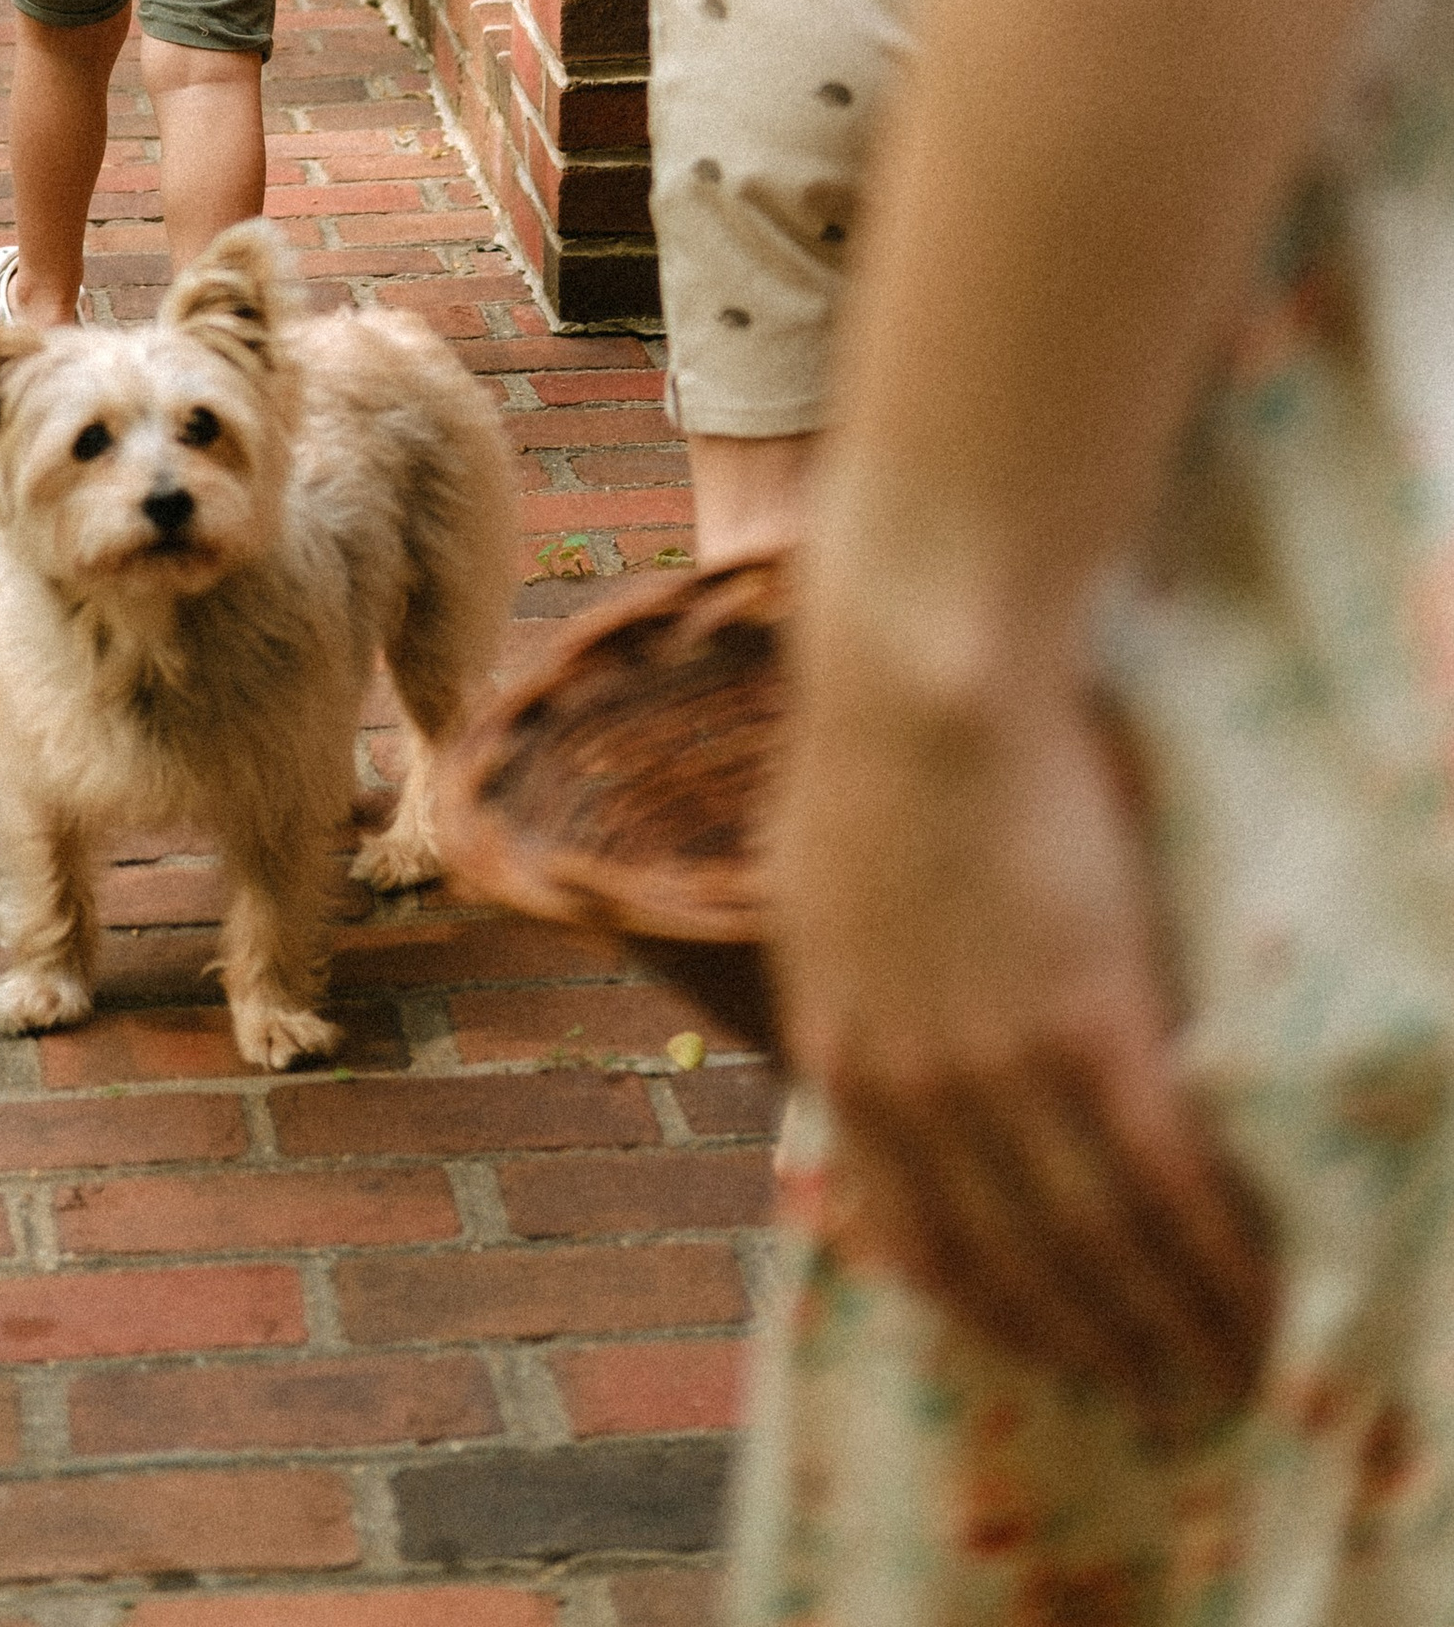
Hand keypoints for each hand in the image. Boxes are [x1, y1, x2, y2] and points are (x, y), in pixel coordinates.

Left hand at [772, 613, 1276, 1424]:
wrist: (923, 679)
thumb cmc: (873, 748)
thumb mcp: (820, 894)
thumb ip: (853, 985)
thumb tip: (870, 1025)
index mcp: (838, 1057)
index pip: (908, 1234)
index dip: (983, 1308)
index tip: (1036, 1347)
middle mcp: (911, 1091)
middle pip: (1011, 1265)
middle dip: (1087, 1346)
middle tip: (1153, 1401)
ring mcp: (998, 1068)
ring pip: (1093, 1245)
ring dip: (1165, 1329)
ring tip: (1225, 1380)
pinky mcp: (1090, 1028)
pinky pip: (1161, 1181)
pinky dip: (1214, 1259)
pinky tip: (1261, 1304)